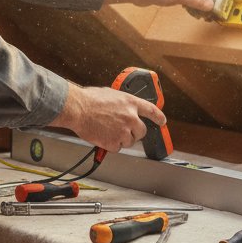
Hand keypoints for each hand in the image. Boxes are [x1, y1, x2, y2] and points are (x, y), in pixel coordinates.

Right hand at [49, 84, 165, 153]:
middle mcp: (130, 117)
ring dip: (121, 139)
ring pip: (129, 142)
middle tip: (123, 131)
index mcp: (130, 102)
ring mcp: (123, 131)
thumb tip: (123, 108)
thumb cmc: (90, 99)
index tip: (162, 121)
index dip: (159, 117)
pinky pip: (117, 148)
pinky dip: (111, 145)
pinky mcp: (114, 142)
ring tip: (108, 131)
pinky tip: (103, 136)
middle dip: (134, 133)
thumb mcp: (111, 94)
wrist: (78, 108)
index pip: (151, 110)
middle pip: (141, 132)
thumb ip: (121, 103)